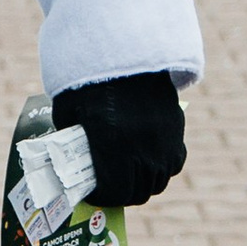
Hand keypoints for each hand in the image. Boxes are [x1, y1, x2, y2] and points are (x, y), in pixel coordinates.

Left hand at [55, 72, 186, 207]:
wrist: (122, 48)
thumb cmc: (87, 82)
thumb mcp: (69, 116)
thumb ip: (73, 146)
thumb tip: (74, 170)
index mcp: (112, 147)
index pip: (114, 193)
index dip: (101, 197)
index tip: (93, 192)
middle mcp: (143, 149)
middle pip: (138, 192)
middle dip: (122, 193)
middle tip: (110, 187)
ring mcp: (164, 140)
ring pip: (159, 180)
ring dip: (143, 182)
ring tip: (129, 175)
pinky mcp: (177, 128)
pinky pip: (174, 161)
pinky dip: (162, 166)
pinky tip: (148, 158)